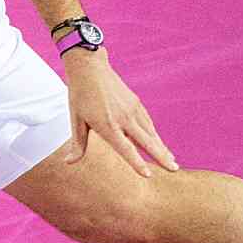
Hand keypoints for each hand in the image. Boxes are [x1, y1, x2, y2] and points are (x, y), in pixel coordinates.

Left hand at [62, 51, 178, 177]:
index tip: (148, 175)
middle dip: (161, 156)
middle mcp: (123, 118)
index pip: (125, 148)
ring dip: (162, 147)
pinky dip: (155, 135)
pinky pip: (148, 123)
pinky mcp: (136, 103)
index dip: (136, 162)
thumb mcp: (75, 120)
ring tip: (172, 160)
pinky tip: (159, 143)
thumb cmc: (80, 95)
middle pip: (146, 141)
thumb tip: (68, 162)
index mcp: (107, 125)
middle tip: (174, 169)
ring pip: (150, 133)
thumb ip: (78, 144)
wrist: (90, 67)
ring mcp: (132, 109)